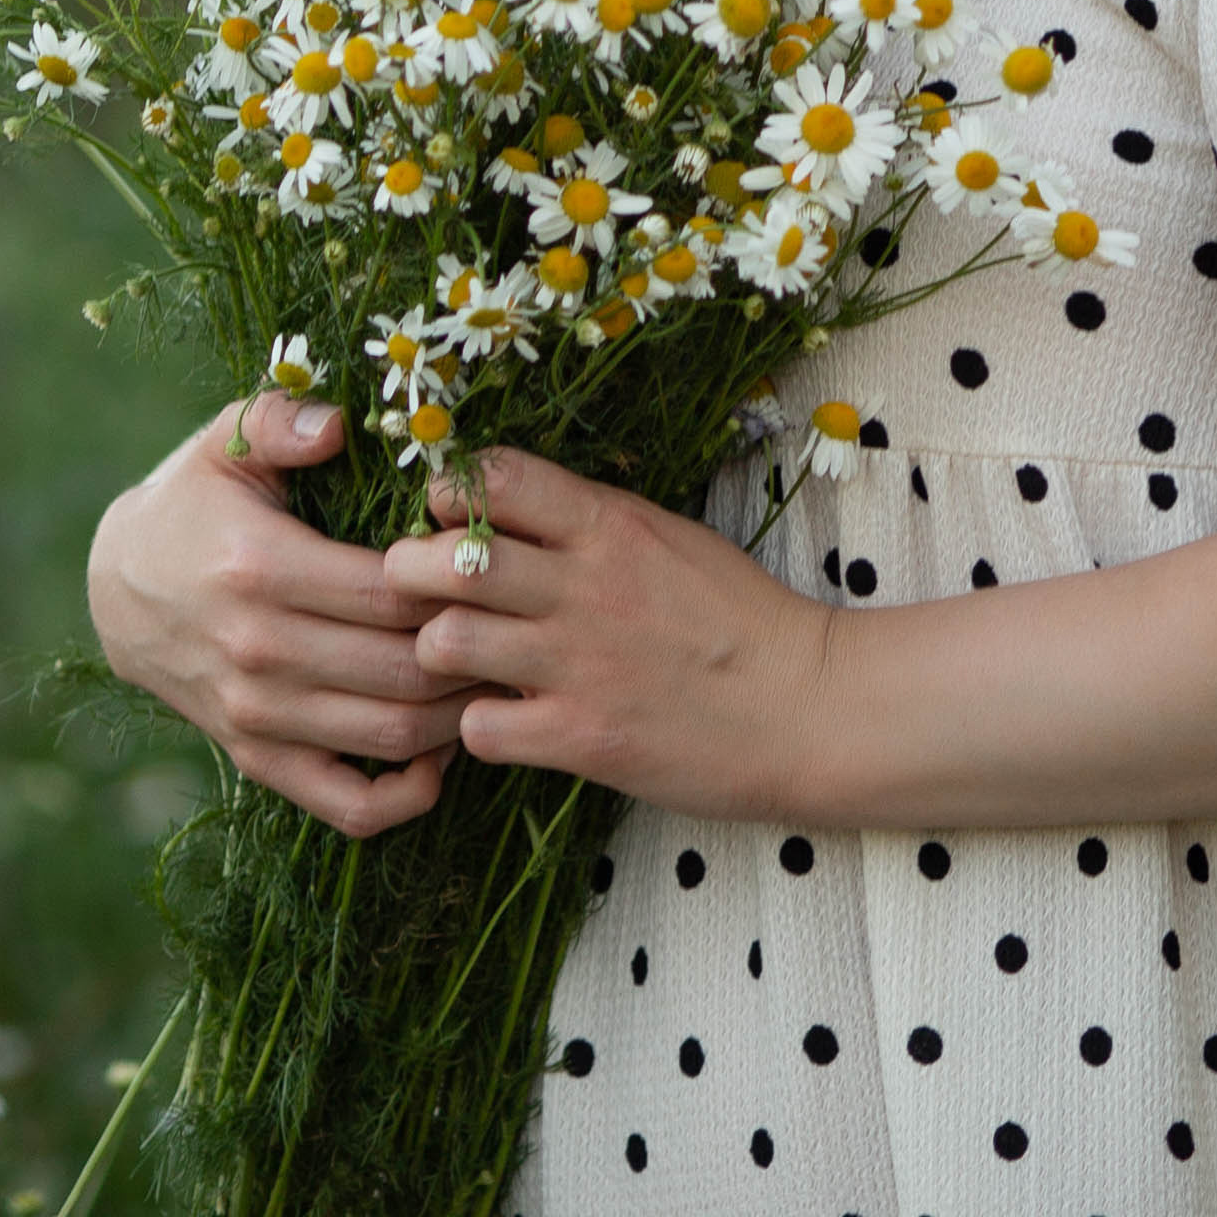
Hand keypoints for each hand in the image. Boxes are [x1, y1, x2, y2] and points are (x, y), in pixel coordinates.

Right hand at [87, 394, 483, 837]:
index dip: (455, 581)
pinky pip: (348, 805)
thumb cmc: (195, 501)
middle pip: (402, 668)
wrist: (120, 588)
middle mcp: (260, 652)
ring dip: (459, 713)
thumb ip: (281, 419)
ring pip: (388, 734)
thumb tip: (339, 425)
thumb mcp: (225, 440)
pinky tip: (442, 748)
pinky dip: (408, 794)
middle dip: (474, 649)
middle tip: (519, 620)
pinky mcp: (258, 760)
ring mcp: (258, 716)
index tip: (496, 560)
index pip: (390, 591)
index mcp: (261, 568)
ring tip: (497, 671)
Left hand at [379, 450, 835, 815]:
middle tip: (413, 591)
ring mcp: (579, 665)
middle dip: (410, 570)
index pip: (497, 477)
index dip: (451, 493)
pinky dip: (473, 727)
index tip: (444, 516)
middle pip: (448, 558)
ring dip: (435, 650)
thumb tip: (515, 509)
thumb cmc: (741, 617)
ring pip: (446, 641)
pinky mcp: (582, 739)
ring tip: (453, 659)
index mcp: (611, 526)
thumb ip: (594, 524)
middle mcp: (585, 587)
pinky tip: (496, 721)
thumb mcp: (671, 539)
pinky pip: (479, 728)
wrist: (805, 706)